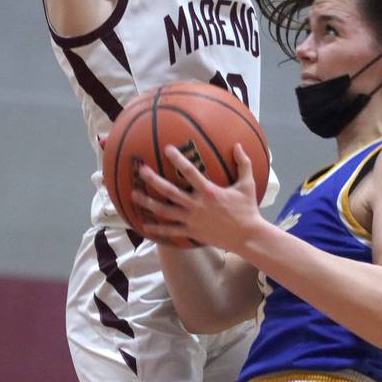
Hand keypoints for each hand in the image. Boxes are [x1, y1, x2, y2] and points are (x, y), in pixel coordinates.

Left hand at [131, 143, 262, 252]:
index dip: (177, 159)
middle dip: (152, 179)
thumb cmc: (247, 209)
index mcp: (208, 191)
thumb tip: (239, 145)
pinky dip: (156, 229)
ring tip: (133, 194)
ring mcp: (191, 220)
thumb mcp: (248, 184)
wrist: (246, 236)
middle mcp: (196, 205)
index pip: (189, 171)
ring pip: (164, 211)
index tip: (167, 149)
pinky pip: (170, 231)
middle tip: (140, 170)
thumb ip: (243, 164)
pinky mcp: (191, 232)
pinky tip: (144, 225)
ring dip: (148, 203)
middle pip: (169, 191)